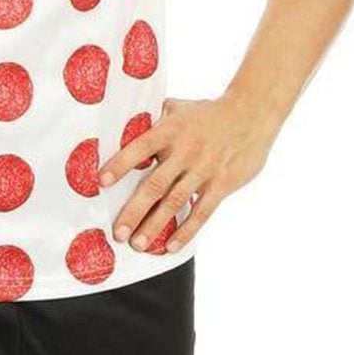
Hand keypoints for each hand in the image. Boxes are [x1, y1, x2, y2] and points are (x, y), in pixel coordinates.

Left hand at [98, 94, 275, 255]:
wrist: (252, 114)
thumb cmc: (207, 113)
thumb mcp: (178, 108)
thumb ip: (153, 120)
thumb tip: (122, 127)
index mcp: (170, 131)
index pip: (140, 148)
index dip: (121, 164)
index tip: (102, 181)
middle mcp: (185, 152)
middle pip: (155, 185)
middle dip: (134, 211)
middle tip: (118, 233)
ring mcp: (204, 170)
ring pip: (175, 202)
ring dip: (155, 225)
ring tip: (138, 244)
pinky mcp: (222, 184)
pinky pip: (202, 211)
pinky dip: (187, 230)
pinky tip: (171, 246)